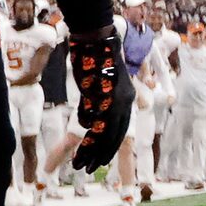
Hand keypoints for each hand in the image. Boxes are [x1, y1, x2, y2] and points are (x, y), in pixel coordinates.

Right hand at [67, 23, 129, 170]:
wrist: (95, 37)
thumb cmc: (94, 57)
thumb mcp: (97, 84)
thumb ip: (94, 102)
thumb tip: (87, 120)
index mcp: (126, 97)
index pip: (120, 128)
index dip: (109, 145)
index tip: (100, 159)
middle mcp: (125, 101)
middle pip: (114, 135)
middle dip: (101, 154)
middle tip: (90, 168)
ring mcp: (114, 99)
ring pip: (105, 135)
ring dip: (92, 153)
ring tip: (82, 166)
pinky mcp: (102, 97)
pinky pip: (95, 126)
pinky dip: (87, 142)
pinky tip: (79, 152)